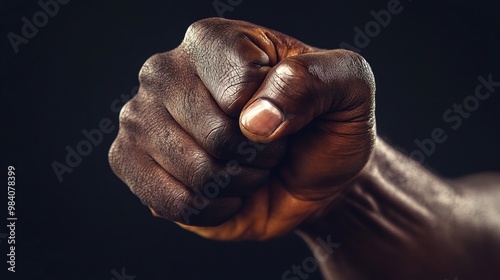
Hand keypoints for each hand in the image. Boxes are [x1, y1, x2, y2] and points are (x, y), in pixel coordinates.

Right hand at [108, 18, 375, 239]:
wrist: (308, 175)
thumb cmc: (325, 124)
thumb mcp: (348, 86)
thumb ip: (314, 81)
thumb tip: (254, 120)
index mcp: (213, 40)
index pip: (239, 82)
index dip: (278, 113)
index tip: (286, 113)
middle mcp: (166, 72)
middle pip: (215, 131)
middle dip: (257, 155)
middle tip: (265, 146)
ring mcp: (143, 118)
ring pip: (194, 171)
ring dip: (236, 183)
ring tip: (243, 166)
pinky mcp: (133, 162)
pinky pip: (170, 201)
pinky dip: (210, 209)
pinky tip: (220, 191)